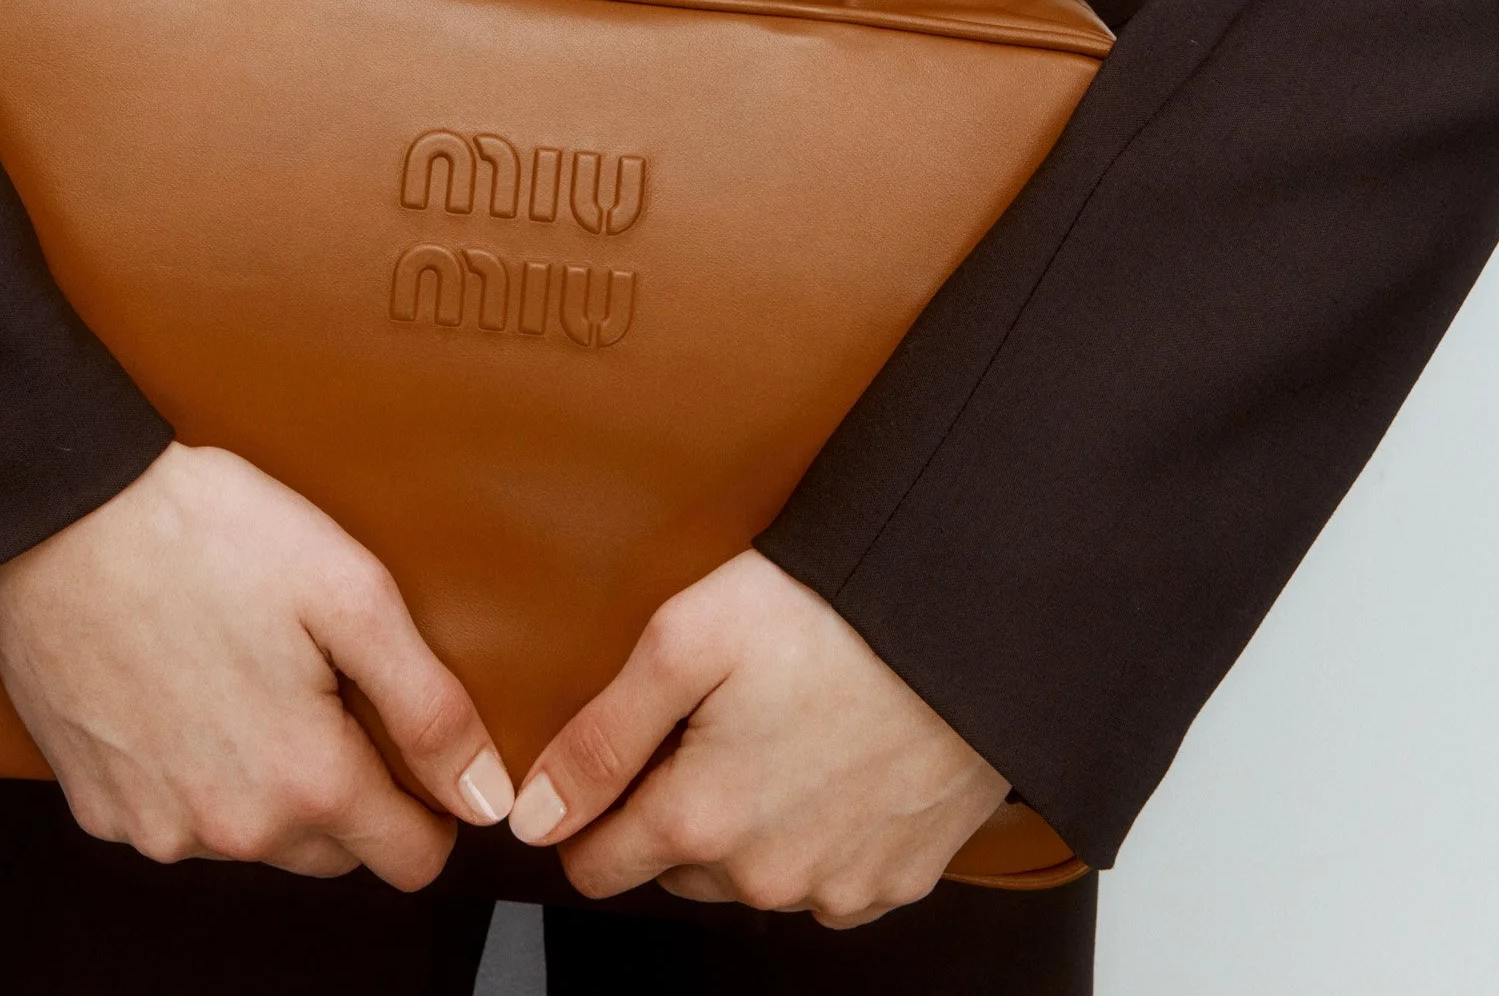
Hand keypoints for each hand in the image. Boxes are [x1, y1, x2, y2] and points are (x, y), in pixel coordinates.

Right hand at [0, 442, 512, 882]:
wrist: (64, 518)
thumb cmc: (208, 536)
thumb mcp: (352, 594)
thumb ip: (430, 707)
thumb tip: (488, 797)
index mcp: (306, 781)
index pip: (410, 858)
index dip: (432, 806)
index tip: (413, 746)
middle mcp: (232, 832)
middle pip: (333, 850)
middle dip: (347, 787)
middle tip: (324, 685)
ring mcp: (157, 829)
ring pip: (254, 838)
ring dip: (268, 783)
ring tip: (250, 675)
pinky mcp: (99, 809)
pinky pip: (178, 819)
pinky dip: (193, 774)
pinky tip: (185, 691)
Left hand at [507, 551, 1007, 928]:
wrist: (964, 619)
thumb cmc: (829, 612)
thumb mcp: (685, 640)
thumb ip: (600, 736)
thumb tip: (534, 817)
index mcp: (703, 821)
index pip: (598, 868)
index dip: (588, 813)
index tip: (613, 760)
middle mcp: (767, 876)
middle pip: (677, 868)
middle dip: (676, 807)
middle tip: (710, 717)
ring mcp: (838, 887)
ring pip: (753, 875)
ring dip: (750, 823)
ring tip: (778, 726)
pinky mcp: (899, 879)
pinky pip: (828, 878)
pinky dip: (820, 833)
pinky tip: (833, 759)